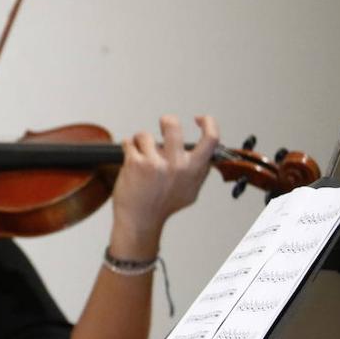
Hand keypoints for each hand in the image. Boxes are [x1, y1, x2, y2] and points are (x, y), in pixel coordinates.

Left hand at [110, 115, 219, 257]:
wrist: (140, 219)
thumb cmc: (163, 205)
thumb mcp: (190, 191)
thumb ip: (198, 172)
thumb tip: (207, 155)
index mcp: (194, 169)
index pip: (212, 138)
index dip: (208, 122)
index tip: (199, 118)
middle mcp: (177, 165)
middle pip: (172, 124)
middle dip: (166, 121)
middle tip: (162, 125)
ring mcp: (156, 163)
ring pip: (145, 134)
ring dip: (140, 141)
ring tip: (141, 154)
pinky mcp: (136, 163)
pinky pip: (129, 142)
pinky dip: (128, 148)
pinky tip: (130, 158)